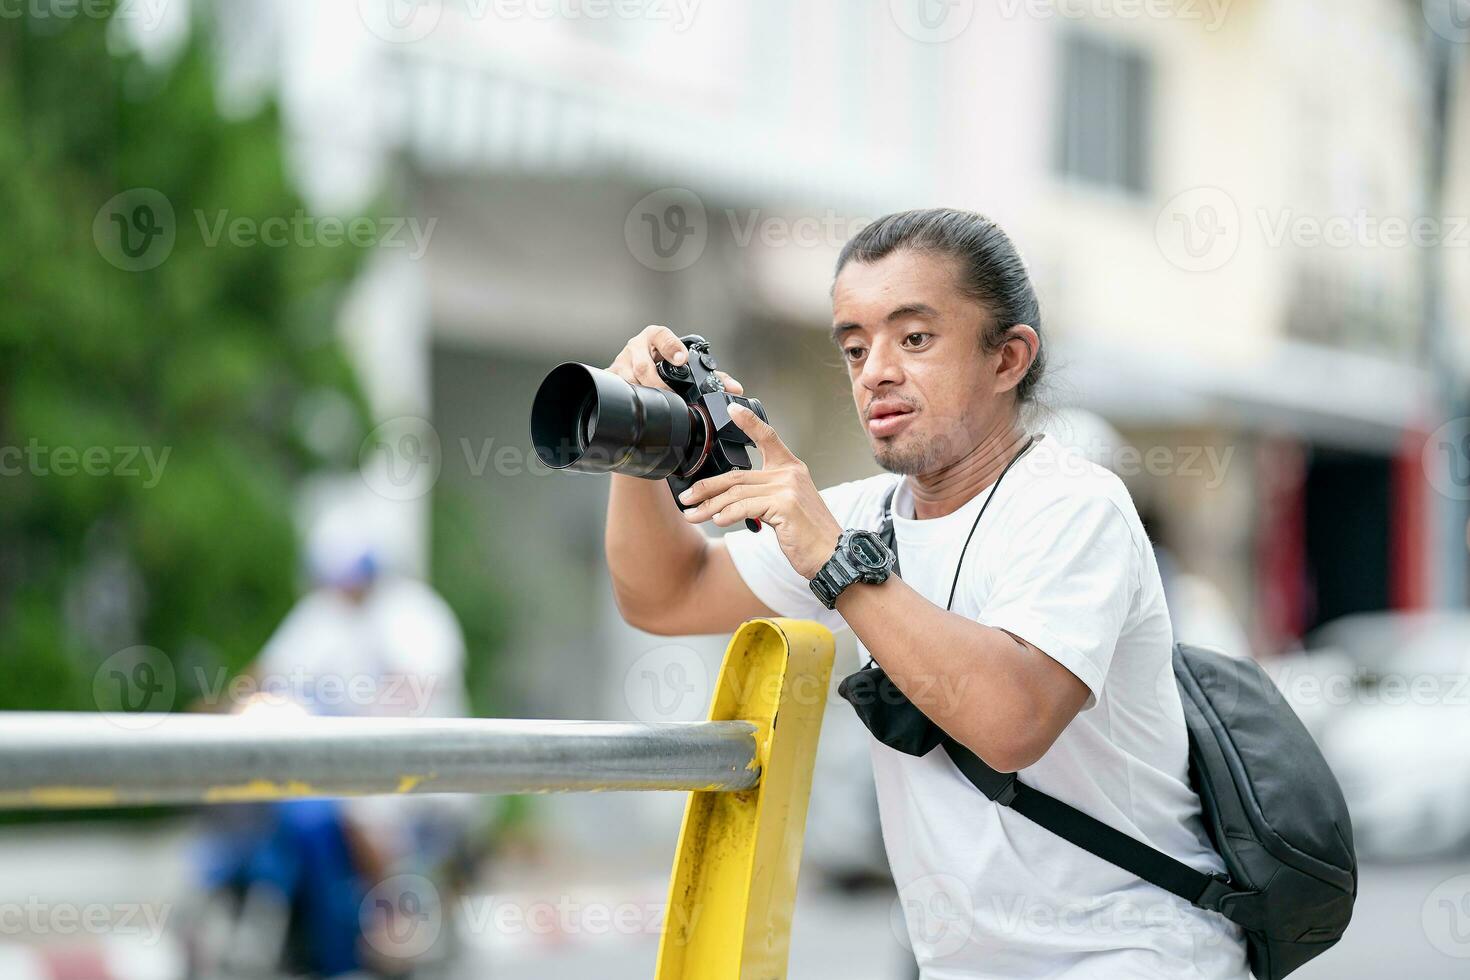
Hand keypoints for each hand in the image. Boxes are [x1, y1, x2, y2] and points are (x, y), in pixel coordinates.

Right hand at [608, 324, 742, 393]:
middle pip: (642, 364)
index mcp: (654, 337)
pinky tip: (639, 406)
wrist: (631, 367)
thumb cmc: (662, 363)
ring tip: (658, 404)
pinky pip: (618, 389)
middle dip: (657, 382)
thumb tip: (735, 388)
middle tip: (672, 395)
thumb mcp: (684, 364)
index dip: (671, 347)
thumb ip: (712, 375)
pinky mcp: (611, 377)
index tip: (682, 360)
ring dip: (644, 392)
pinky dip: (629, 399)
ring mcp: (621, 362)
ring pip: (629, 379)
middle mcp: (636, 347)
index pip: (661, 335)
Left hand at [678, 404, 843, 579]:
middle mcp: (789, 473)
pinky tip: (718, 520)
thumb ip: (764, 496)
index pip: (767, 437)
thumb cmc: (808, 534)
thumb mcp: (787, 507)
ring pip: (736, 492)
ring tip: (692, 514)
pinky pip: (746, 507)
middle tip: (686, 497)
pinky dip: (728, 514)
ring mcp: (788, 487)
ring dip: (709, 506)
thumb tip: (730, 501)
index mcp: (791, 469)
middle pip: (737, 474)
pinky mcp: (785, 504)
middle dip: (706, 487)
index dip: (749, 422)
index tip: (731, 409)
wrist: (832, 554)